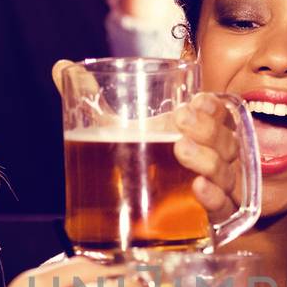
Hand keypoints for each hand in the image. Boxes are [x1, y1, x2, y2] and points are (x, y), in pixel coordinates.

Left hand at [51, 66, 240, 226]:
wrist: (141, 216)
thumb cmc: (136, 164)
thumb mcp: (116, 129)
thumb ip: (94, 99)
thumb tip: (59, 66)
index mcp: (198, 132)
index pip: (220, 115)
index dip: (212, 106)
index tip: (196, 99)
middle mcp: (214, 159)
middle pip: (226, 142)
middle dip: (208, 129)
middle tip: (181, 121)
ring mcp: (216, 190)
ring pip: (227, 174)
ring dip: (208, 160)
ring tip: (182, 149)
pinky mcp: (211, 220)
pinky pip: (223, 209)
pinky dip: (213, 198)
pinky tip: (198, 188)